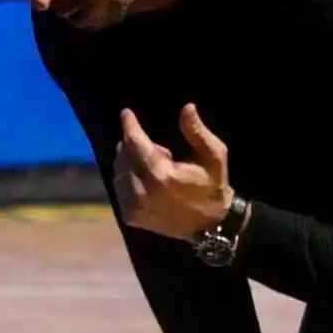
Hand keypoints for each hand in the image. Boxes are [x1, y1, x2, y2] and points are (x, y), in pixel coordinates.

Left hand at [114, 104, 233, 240]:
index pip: (136, 143)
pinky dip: (127, 179)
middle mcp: (143, 191)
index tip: (126, 113)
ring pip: (119, 172)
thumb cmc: (212, 186)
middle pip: (124, 156)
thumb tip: (187, 107)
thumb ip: (197, 131)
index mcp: (162, 175)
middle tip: (160, 151)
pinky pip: (119, 189)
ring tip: (154, 166)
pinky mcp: (131, 216)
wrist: (209, 225)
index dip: (130, 125)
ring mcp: (134, 206)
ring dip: (130, 162)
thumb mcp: (214, 155)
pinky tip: (145, 181)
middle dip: (136, 146)